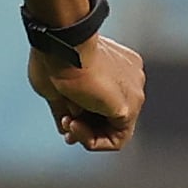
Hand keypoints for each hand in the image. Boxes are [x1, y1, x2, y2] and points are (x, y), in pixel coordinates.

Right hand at [32, 35, 143, 151]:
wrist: (63, 47)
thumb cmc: (55, 58)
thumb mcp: (57, 87)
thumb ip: (66, 109)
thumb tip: (66, 129)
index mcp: (117, 65)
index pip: (105, 99)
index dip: (84, 115)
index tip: (66, 119)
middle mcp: (130, 77)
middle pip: (111, 114)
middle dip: (86, 127)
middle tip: (67, 127)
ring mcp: (133, 91)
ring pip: (115, 128)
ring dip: (86, 134)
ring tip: (68, 123)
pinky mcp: (128, 106)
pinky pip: (117, 138)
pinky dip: (93, 140)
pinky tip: (74, 127)